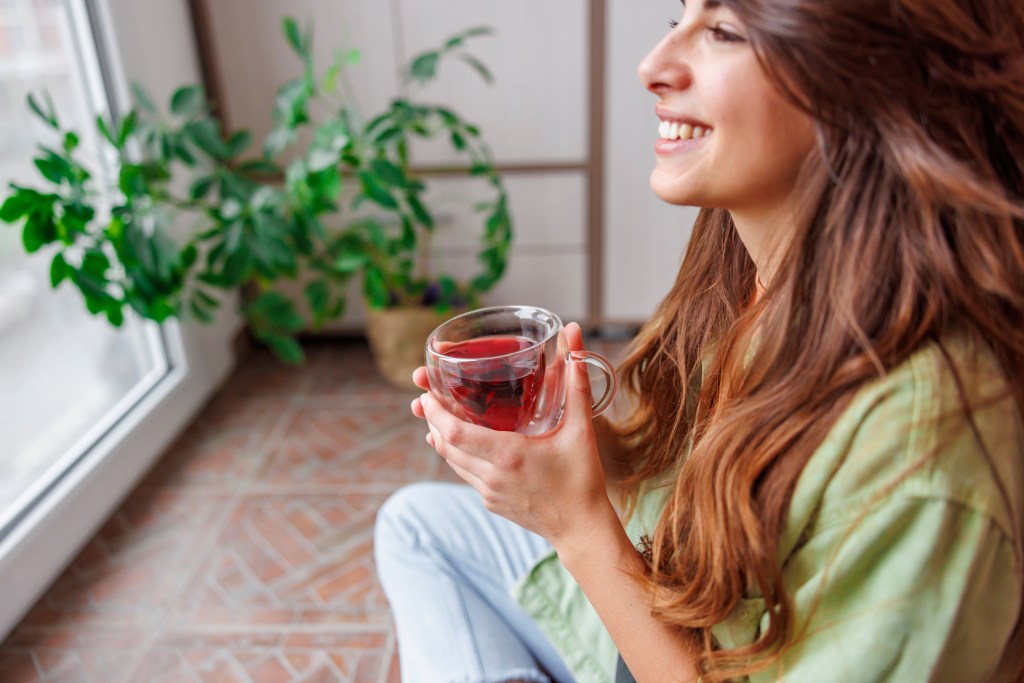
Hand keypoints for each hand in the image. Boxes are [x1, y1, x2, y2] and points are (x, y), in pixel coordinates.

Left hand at [409, 323, 618, 547]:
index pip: (455, 434)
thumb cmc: (583, 480)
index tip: (425, 394)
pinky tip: (460, 441)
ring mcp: (489, 492)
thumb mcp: (581, 428)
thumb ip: (576, 381)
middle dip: (432, 420)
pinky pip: (465, 474)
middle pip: (445, 445)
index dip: (435, 413)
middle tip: (425, 397)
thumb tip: (574, 334)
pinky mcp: (491, 502)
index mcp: (509, 456)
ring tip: (436, 415)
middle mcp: (492, 476)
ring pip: (452, 461)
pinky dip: (457, 455)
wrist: (582, 530)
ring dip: (441, 437)